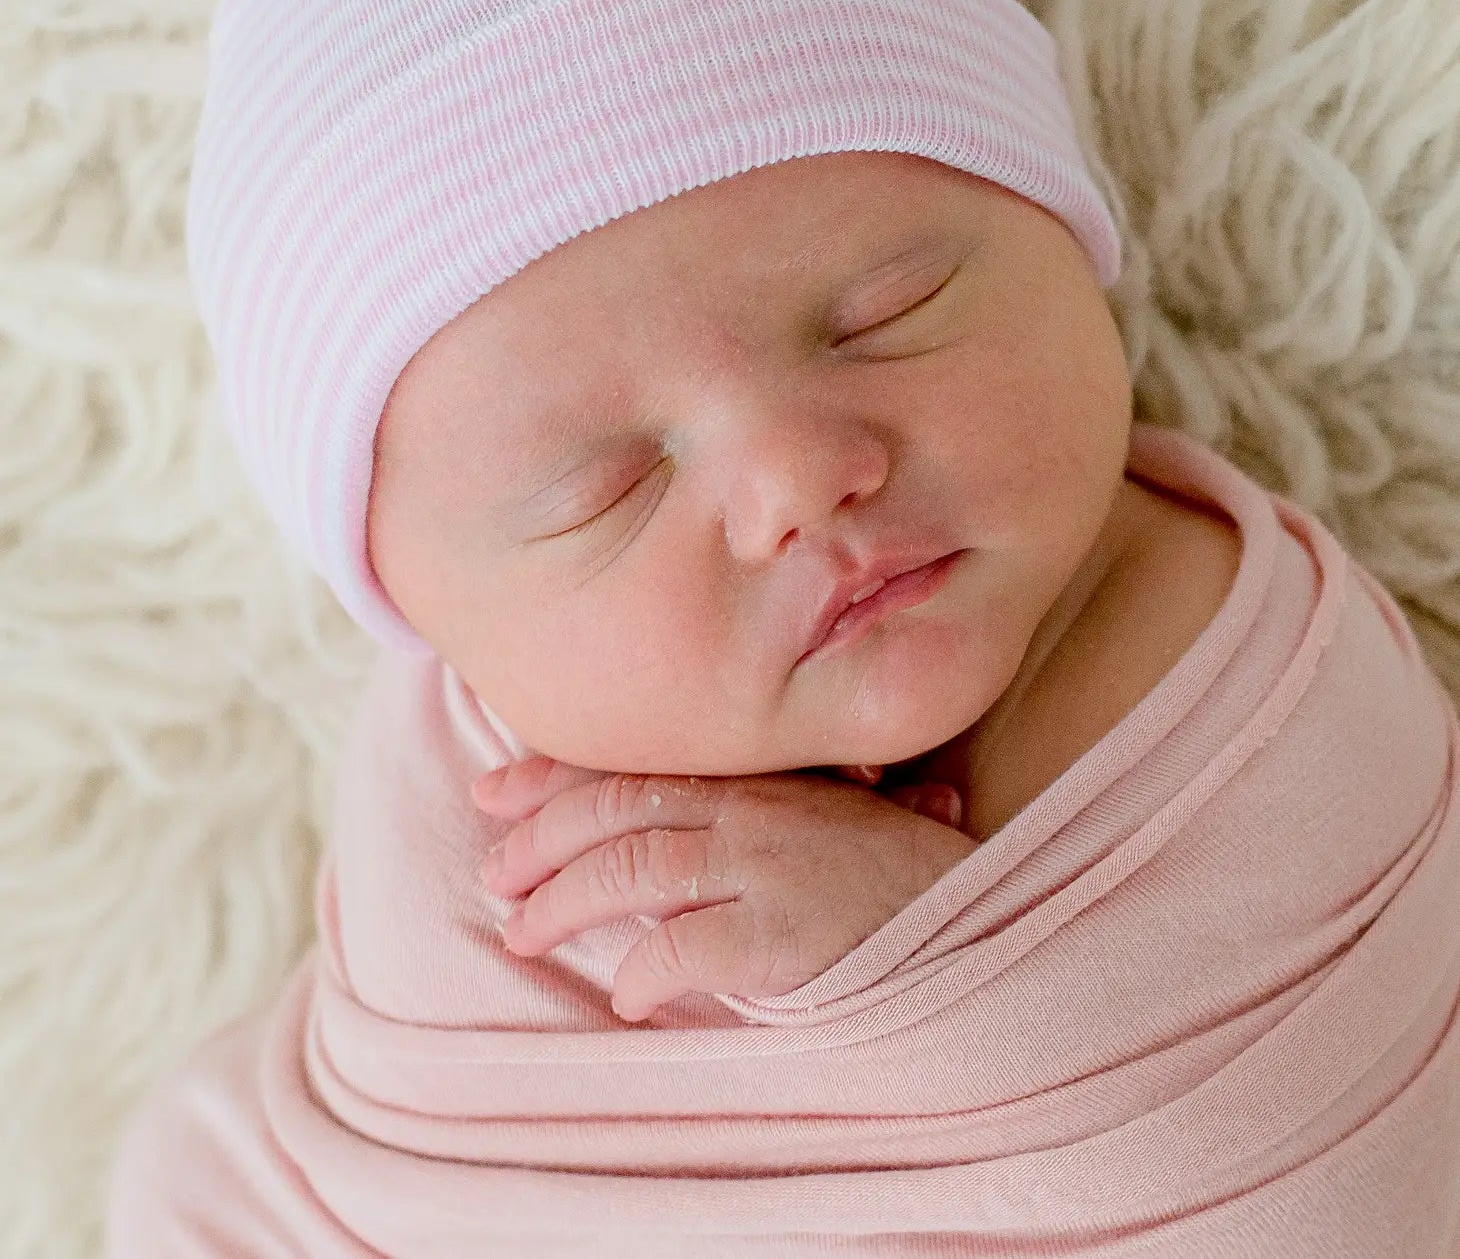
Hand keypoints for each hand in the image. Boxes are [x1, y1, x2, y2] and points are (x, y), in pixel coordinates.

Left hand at [471, 756, 974, 1021]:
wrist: (986, 925)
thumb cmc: (905, 884)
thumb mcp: (828, 824)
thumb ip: (758, 820)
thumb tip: (675, 837)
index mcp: (760, 781)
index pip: (638, 767)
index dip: (557, 778)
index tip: (496, 789)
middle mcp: (757, 810)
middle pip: (619, 810)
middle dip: (541, 838)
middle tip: (492, 873)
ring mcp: (769, 865)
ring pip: (634, 867)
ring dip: (565, 901)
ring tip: (521, 932)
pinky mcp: (784, 932)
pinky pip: (685, 944)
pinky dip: (642, 967)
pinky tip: (622, 993)